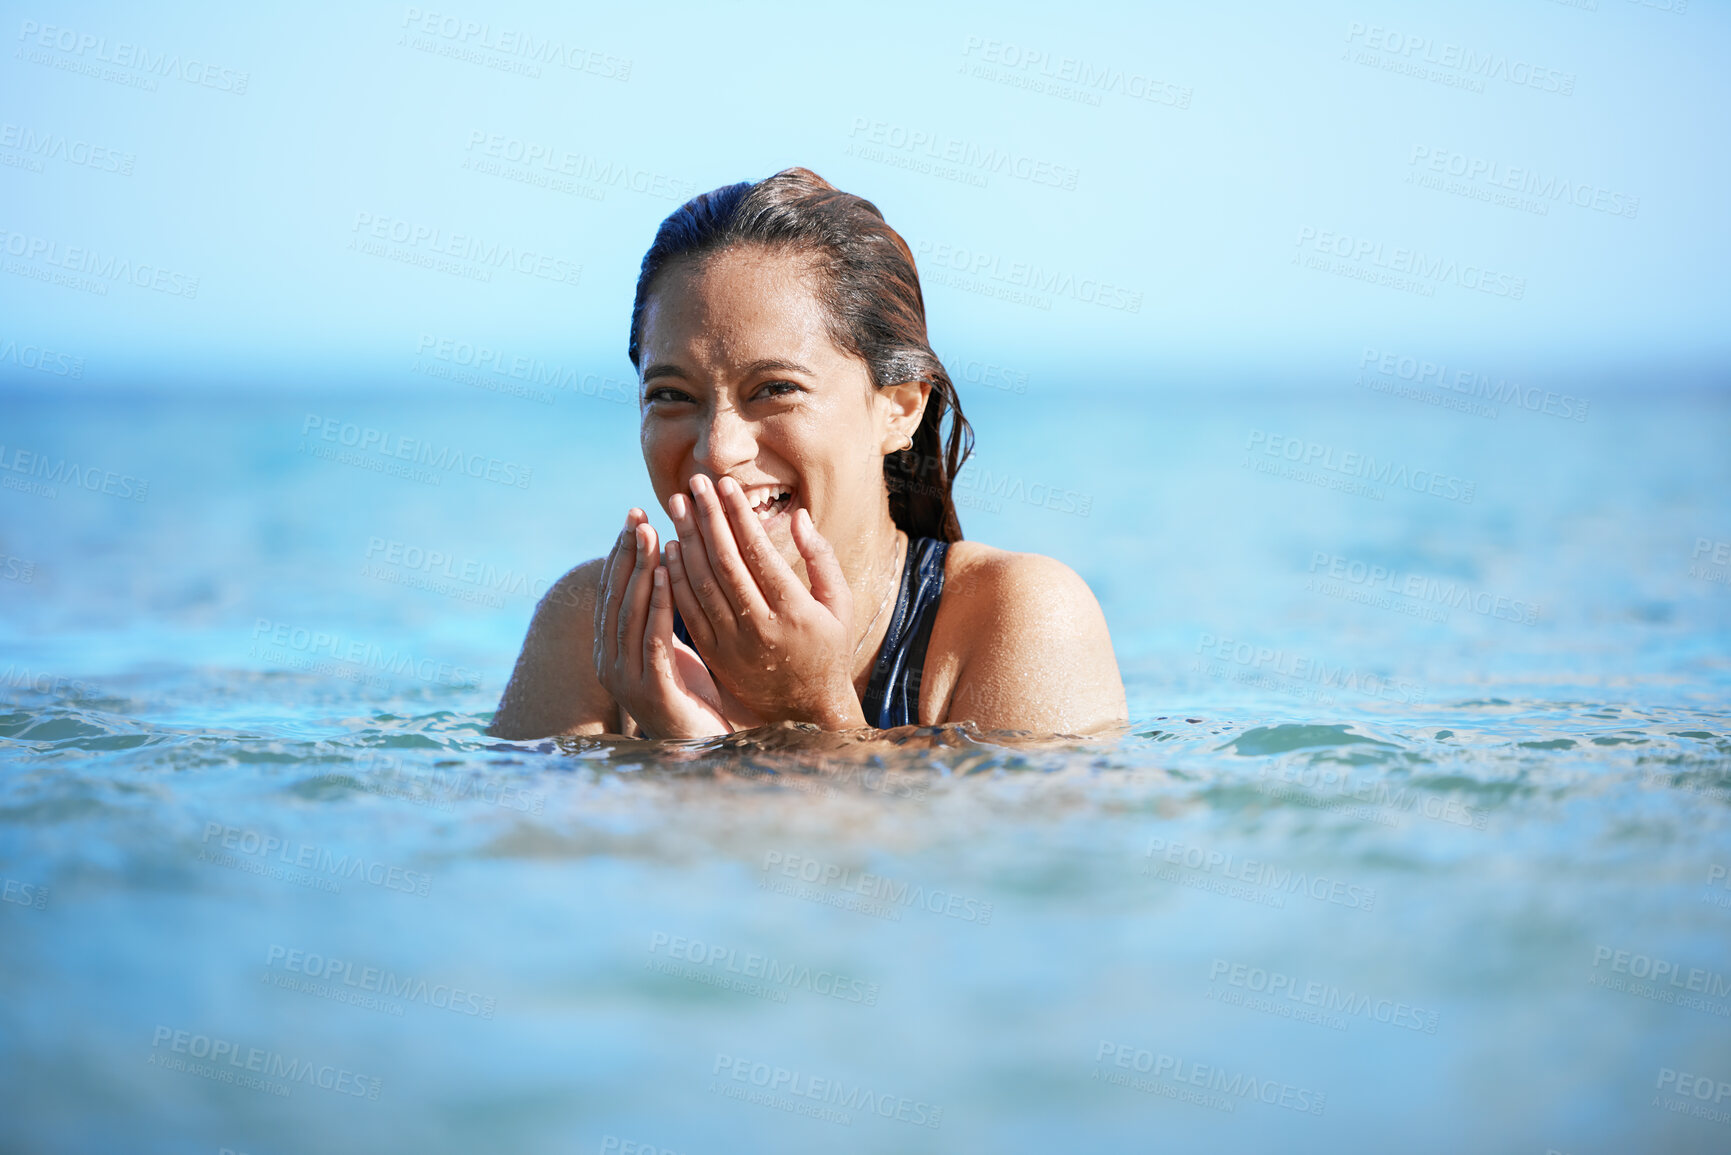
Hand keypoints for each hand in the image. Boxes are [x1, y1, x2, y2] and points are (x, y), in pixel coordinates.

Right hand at [592, 509, 764, 738]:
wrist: (712, 750)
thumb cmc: (698, 698)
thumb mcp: (674, 649)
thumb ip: (660, 616)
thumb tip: (663, 568)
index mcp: (611, 652)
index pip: (612, 593)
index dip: (621, 553)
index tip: (634, 517)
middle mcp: (611, 664)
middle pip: (615, 596)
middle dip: (627, 552)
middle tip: (638, 514)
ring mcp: (627, 680)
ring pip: (631, 612)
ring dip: (642, 569)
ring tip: (652, 533)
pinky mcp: (652, 690)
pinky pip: (653, 636)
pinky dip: (660, 601)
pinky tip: (670, 572)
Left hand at [662, 475, 869, 729]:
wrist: (807, 709)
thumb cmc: (828, 647)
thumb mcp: (840, 603)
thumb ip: (822, 559)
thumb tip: (799, 517)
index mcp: (795, 611)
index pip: (758, 552)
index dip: (738, 516)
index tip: (725, 485)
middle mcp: (761, 627)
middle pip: (724, 563)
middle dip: (706, 518)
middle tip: (692, 485)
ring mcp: (735, 644)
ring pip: (702, 584)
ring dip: (685, 541)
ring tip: (676, 506)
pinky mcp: (716, 656)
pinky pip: (689, 611)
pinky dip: (676, 578)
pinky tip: (670, 548)